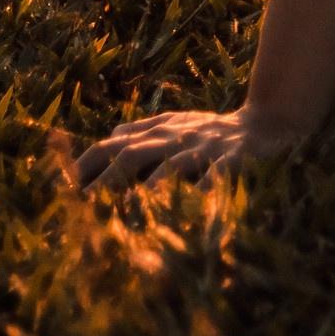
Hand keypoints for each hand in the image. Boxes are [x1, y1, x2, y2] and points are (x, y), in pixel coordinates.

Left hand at [73, 106, 295, 189]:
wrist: (272, 121)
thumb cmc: (216, 131)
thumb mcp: (178, 125)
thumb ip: (144, 130)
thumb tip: (108, 136)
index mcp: (160, 132)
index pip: (114, 144)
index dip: (88, 163)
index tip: (62, 188)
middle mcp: (178, 137)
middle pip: (134, 154)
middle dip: (105, 181)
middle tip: (81, 209)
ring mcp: (206, 148)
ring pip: (172, 166)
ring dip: (148, 188)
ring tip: (127, 214)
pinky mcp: (236, 159)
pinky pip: (218, 176)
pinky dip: (205, 191)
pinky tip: (193, 211)